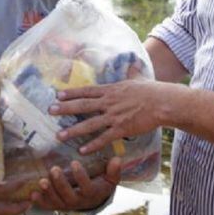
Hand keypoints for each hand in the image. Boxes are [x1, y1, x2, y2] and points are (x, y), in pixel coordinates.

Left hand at [31, 158, 119, 211]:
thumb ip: (114, 170)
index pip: (86, 187)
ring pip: (57, 201)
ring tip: (42, 180)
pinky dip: (40, 202)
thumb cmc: (101, 185)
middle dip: (61, 184)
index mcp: (91, 194)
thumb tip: (117, 159)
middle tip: (54, 169)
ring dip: (48, 192)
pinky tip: (33, 194)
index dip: (80, 176)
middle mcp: (78, 202)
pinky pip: (48, 206)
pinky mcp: (57, 206)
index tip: (74, 163)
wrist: (93, 200)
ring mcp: (66, 205)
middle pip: (69, 196)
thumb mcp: (111, 178)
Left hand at [51, 81, 177, 154]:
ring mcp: (114, 116)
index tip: (57, 95)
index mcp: (111, 90)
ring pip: (89, 124)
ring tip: (59, 136)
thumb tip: (132, 64)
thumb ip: (131, 74)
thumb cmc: (152, 91)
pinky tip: (82, 150)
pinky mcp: (122, 128)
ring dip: (73, 130)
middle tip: (50, 111)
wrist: (163, 102)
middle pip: (83, 105)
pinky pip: (104, 138)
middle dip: (65, 109)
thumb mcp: (138, 79)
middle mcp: (109, 102)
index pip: (87, 91)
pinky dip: (92, 145)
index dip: (71, 93)